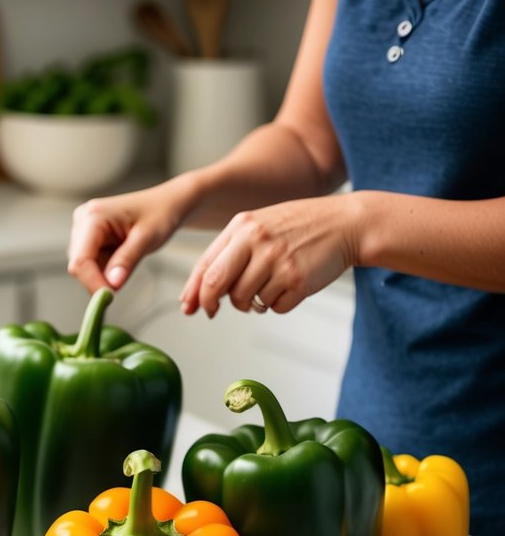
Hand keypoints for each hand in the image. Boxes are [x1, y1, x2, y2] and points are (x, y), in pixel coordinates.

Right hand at [68, 180, 191, 292]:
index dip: (92, 282)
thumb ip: (127, 260)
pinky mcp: (89, 238)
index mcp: (93, 216)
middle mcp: (83, 221)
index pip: (80, 260)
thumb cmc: (160, 214)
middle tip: (123, 284)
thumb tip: (111, 285)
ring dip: (104, 274)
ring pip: (84, 267)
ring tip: (129, 259)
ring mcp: (84, 229)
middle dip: (99, 279)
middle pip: (79, 265)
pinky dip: (106, 270)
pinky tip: (123, 258)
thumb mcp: (148, 238)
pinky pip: (92, 264)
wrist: (166, 204)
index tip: (109, 298)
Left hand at [179, 194, 358, 316]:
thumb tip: (201, 292)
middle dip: (210, 303)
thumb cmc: (299, 227)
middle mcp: (257, 241)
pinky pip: (275, 307)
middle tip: (212, 312)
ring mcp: (278, 261)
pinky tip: (291, 284)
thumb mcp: (260, 226)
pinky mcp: (298, 280)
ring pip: (246, 300)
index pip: (206, 264)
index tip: (189, 306)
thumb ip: (231, 251)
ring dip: (252, 303)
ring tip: (269, 286)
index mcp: (243, 226)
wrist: (346, 223)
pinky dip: (279, 303)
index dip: (194, 291)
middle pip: (218, 284)